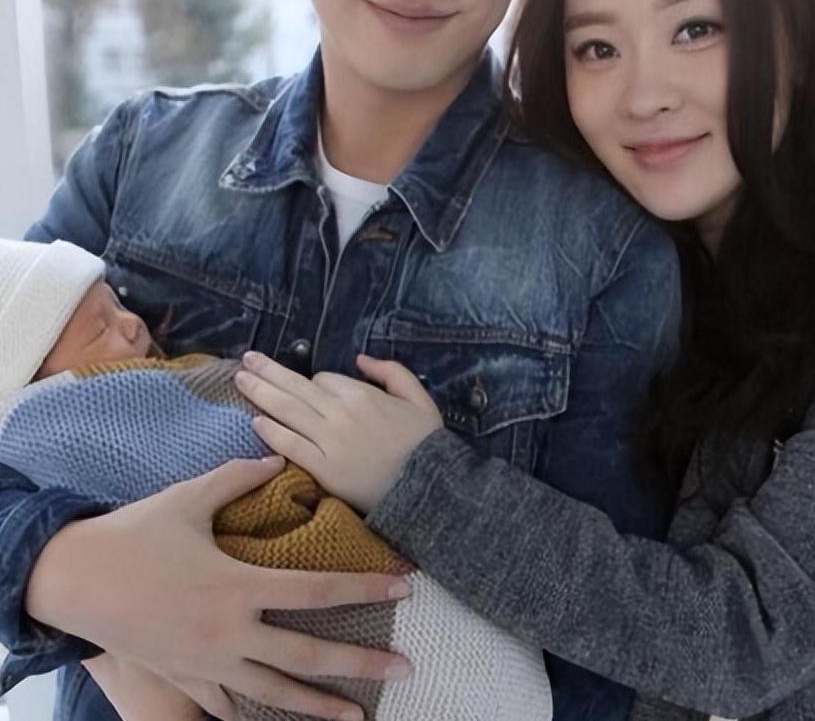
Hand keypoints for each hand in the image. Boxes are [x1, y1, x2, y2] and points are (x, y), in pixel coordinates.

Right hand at [26, 457, 412, 720]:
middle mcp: (229, 633)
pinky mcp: (185, 680)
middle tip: (406, 666)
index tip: (404, 587)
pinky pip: (228, 706)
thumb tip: (277, 455)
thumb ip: (239, 476)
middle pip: (308, 654)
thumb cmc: (135, 534)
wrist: (72, 582)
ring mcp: (207, 665)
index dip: (365, 587)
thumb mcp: (189, 497)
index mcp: (238, 586)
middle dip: (362, 662)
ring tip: (359, 716)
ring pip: (275, 694)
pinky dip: (259, 715)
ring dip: (320, 706)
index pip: (317, 590)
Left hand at [235, 352, 442, 511]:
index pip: (324, 379)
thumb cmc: (425, 443)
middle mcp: (340, 413)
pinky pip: (291, 445)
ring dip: (260, 392)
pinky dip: (271, 432)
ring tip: (240, 380)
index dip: (316, 382)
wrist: (428, 488)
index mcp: (362, 394)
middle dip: (267, 371)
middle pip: (295, 387)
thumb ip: (392, 372)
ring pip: (286, 411)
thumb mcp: (418, 398)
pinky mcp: (323, 468)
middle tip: (246, 360)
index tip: (314, 390)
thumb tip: (360, 359)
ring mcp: (329, 441)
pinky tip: (254, 421)